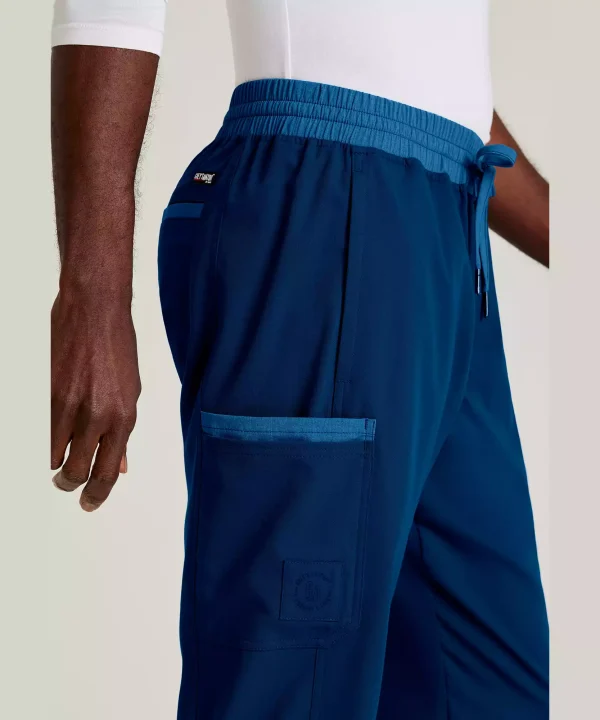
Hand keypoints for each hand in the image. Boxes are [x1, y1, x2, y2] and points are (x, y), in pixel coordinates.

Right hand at [51, 289, 140, 510]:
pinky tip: (56, 441)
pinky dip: (50, 442)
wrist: (94, 310)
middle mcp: (96, 415)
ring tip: (62, 464)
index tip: (91, 503)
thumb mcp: (131, 390)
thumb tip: (121, 462)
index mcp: (122, 416)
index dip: (98, 493)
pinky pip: (46, 432)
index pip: (108, 471)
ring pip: (55, 456)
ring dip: (58, 465)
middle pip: (76, 472)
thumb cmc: (117, 345)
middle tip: (70, 487)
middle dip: (72, 486)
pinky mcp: (47, 394)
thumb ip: (122, 430)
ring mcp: (69, 406)